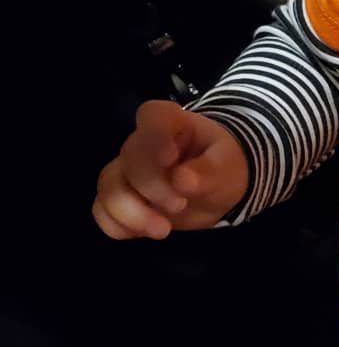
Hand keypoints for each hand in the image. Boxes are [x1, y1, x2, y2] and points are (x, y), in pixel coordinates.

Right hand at [93, 100, 248, 239]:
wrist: (216, 188)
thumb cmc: (222, 166)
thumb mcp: (227, 167)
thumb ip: (209, 171)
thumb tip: (181, 180)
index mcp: (172, 122)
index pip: (152, 115)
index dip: (155, 137)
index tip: (171, 160)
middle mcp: (142, 142)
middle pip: (129, 159)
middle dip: (151, 187)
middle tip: (180, 205)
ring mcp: (126, 170)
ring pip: (109, 187)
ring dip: (131, 213)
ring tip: (163, 230)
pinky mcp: (120, 198)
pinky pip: (102, 211)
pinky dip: (120, 226)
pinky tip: (146, 232)